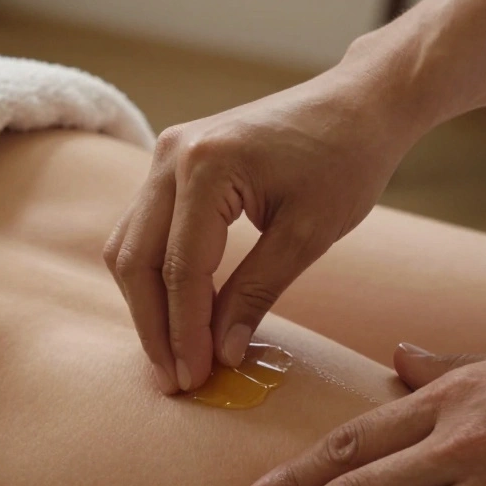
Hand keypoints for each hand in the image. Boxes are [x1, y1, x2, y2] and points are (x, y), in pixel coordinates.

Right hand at [102, 63, 422, 392]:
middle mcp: (171, 155)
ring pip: (129, 247)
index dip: (184, 332)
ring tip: (172, 357)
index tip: (195, 380)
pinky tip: (174, 315)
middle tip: (175, 381)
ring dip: (146, 305)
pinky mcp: (170, 164)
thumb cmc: (345, 162)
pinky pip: (143, 230)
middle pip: (136, 259)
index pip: (180, 268)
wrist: (356, 104)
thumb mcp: (308, 235)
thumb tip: (220, 355)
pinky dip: (153, 276)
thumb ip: (257, 293)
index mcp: (206, 166)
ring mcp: (164, 155)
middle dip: (153, 327)